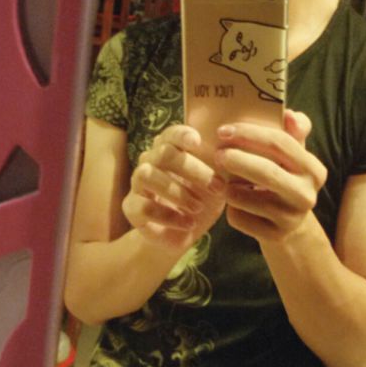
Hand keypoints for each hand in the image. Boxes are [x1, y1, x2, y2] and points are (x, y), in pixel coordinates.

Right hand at [122, 125, 225, 250]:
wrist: (183, 233)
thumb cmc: (203, 199)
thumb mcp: (217, 184)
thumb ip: (222, 168)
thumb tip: (234, 154)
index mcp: (170, 148)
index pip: (171, 133)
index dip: (182, 135)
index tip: (198, 142)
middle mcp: (150, 161)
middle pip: (164, 153)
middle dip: (192, 169)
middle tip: (217, 187)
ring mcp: (137, 183)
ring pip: (147, 175)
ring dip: (177, 191)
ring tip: (198, 208)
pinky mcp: (131, 207)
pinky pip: (143, 206)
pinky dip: (168, 215)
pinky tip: (188, 224)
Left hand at [216, 110, 326, 242]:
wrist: (290, 222)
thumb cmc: (285, 176)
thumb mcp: (293, 153)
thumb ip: (294, 129)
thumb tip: (289, 114)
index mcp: (314, 169)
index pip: (280, 143)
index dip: (249, 134)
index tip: (223, 131)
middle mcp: (307, 195)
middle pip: (266, 172)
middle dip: (236, 159)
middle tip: (217, 153)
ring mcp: (291, 219)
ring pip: (246, 198)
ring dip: (228, 185)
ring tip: (223, 178)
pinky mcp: (274, 237)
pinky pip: (239, 218)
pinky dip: (230, 207)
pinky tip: (234, 201)